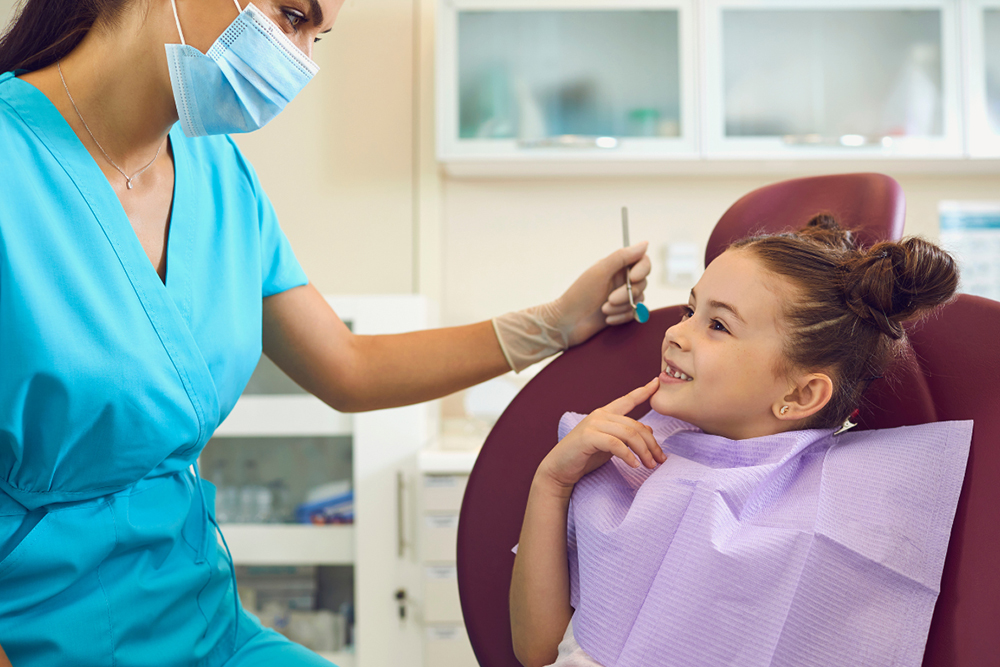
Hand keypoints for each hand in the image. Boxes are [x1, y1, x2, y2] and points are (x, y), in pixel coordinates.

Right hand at [537, 378, 664, 490]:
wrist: (560, 469)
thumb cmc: (584, 456)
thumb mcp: (609, 444)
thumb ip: (625, 435)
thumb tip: (649, 429)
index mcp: (605, 413)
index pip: (627, 400)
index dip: (643, 391)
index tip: (657, 382)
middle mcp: (600, 415)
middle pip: (635, 425)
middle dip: (652, 444)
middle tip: (660, 460)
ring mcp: (593, 424)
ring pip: (628, 434)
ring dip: (643, 451)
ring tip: (650, 465)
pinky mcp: (588, 437)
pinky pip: (615, 444)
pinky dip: (628, 455)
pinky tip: (634, 465)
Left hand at [554, 242, 650, 346]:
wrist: (567, 322)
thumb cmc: (580, 294)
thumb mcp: (600, 272)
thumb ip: (622, 256)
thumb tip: (645, 243)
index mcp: (616, 267)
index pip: (643, 262)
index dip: (642, 270)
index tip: (633, 277)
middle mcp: (621, 280)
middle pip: (642, 283)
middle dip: (627, 294)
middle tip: (609, 300)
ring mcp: (622, 297)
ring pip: (639, 300)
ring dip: (622, 307)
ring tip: (604, 310)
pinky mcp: (621, 312)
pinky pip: (634, 314)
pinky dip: (621, 317)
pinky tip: (607, 319)